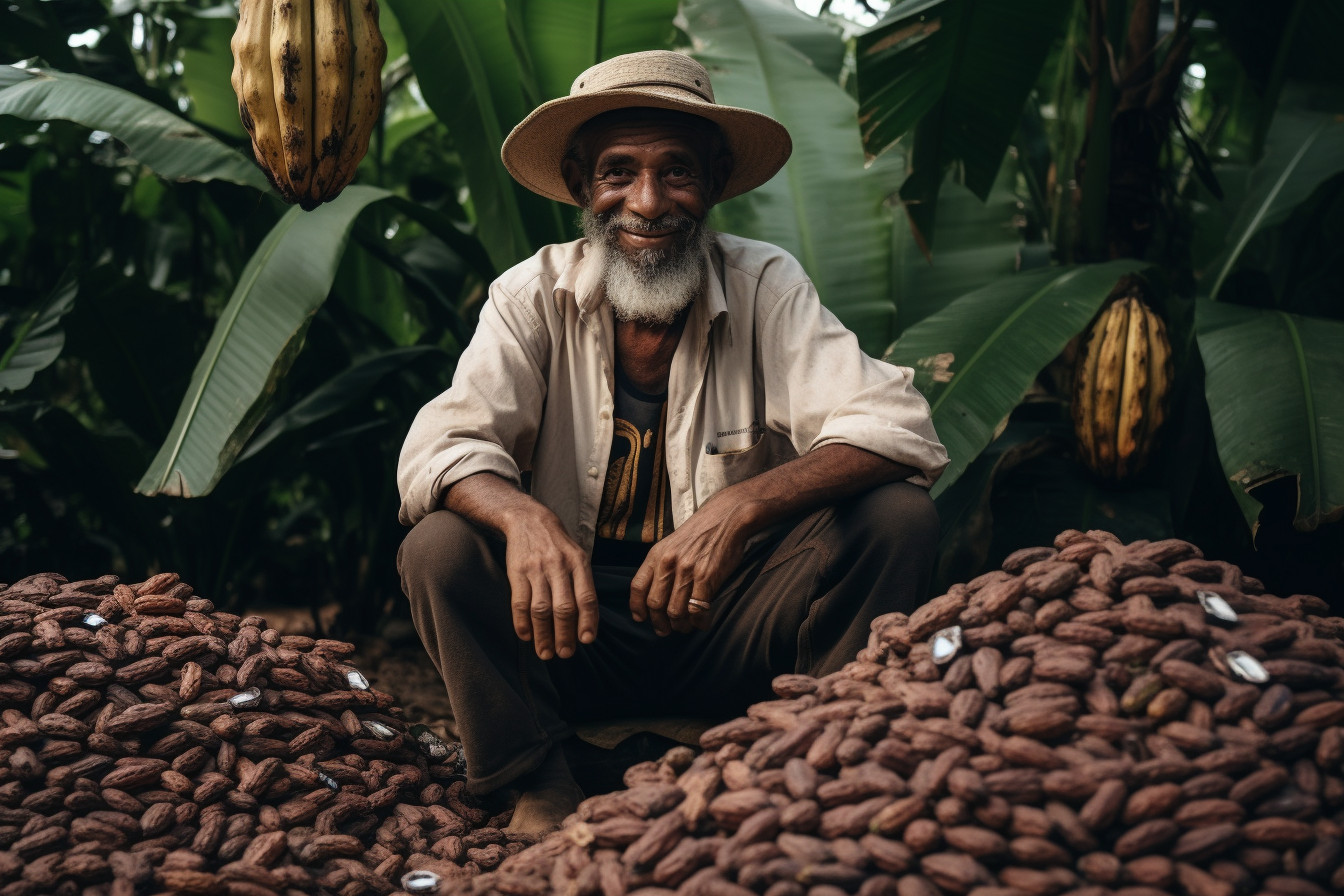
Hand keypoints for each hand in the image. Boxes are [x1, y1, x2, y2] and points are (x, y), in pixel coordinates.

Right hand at [501, 506, 598, 659]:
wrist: (528, 519)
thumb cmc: (558, 545)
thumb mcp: (577, 557)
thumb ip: (583, 584)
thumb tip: (588, 621)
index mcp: (579, 563)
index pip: (586, 597)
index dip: (587, 621)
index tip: (586, 640)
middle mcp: (559, 566)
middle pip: (563, 608)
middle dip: (565, 635)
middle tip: (565, 653)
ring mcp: (537, 569)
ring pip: (541, 609)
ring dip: (543, 635)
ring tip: (545, 653)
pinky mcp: (517, 572)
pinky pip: (520, 602)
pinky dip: (522, 623)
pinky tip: (525, 636)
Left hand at [630, 491, 752, 634]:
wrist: (727, 518)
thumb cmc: (700, 533)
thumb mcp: (672, 544)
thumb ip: (661, 566)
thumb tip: (654, 594)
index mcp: (657, 555)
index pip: (637, 587)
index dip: (637, 607)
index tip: (641, 618)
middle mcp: (668, 563)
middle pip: (655, 604)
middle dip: (660, 623)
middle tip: (666, 630)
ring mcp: (687, 570)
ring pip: (675, 611)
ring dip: (680, 626)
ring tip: (686, 627)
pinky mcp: (707, 577)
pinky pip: (697, 610)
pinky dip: (699, 622)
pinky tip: (703, 623)